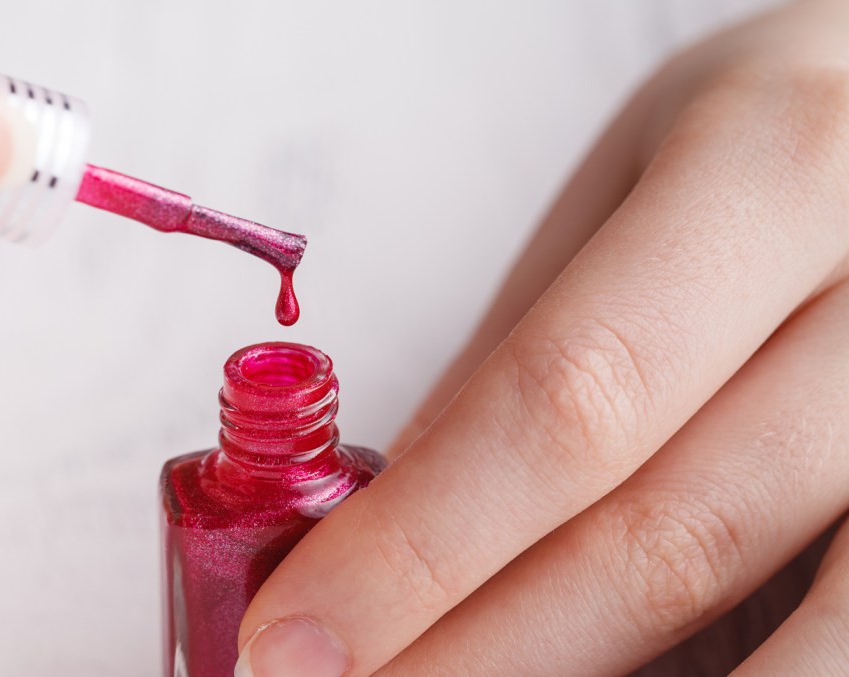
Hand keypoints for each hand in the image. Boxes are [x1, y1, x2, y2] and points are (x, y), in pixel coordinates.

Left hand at [237, 1, 848, 673]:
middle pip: (666, 534)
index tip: (297, 641)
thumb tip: (374, 530)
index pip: (568, 396)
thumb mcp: (623, 205)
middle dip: (481, 652)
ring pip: (796, 631)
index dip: (418, 547)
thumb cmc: (757, 151)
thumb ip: (523, 365)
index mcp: (767, 172)